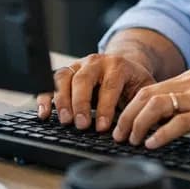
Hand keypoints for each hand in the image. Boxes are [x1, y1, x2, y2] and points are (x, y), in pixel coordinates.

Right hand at [36, 53, 155, 131]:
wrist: (123, 64)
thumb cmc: (133, 81)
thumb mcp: (144, 88)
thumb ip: (143, 103)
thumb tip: (143, 125)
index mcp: (117, 65)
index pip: (109, 86)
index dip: (105, 107)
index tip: (102, 127)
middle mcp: (95, 62)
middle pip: (83, 80)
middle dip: (81, 104)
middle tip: (81, 125)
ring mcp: (78, 65)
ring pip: (64, 78)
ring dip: (61, 100)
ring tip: (64, 120)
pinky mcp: (66, 72)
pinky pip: (51, 82)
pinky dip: (45, 97)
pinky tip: (44, 113)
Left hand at [113, 69, 189, 150]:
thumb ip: (188, 104)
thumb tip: (160, 121)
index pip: (150, 88)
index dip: (130, 106)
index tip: (121, 124)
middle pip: (147, 94)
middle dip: (127, 115)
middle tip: (119, 134)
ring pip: (157, 105)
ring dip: (138, 124)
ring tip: (132, 140)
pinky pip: (178, 122)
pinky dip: (160, 134)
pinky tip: (152, 144)